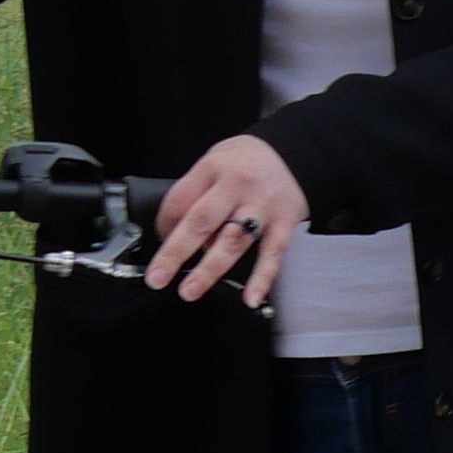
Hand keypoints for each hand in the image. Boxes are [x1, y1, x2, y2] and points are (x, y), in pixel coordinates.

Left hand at [147, 135, 311, 309]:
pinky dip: (262, 278)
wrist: (294, 155)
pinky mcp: (284, 224)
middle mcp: (237, 187)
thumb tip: (175, 232)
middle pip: (202, 222)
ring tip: (190, 290)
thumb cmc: (247, 162)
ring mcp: (262, 207)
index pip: (180, 200)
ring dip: (210, 269)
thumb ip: (195, 192)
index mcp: (213, 168)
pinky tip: (250, 297)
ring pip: (233, 241)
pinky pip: (272, 254)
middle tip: (158, 277)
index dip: (163, 225)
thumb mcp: (213, 161)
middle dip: (176, 252)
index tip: (159, 241)